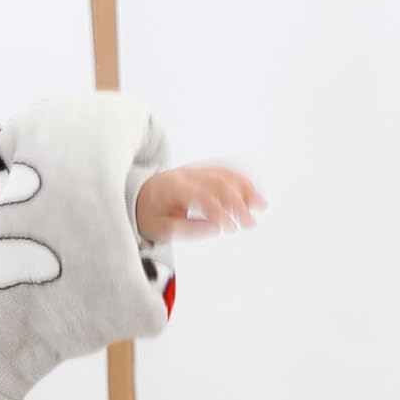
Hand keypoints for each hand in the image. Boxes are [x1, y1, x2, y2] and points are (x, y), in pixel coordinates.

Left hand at [137, 164, 266, 242]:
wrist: (138, 197)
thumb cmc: (148, 215)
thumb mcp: (161, 229)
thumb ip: (188, 230)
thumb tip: (216, 229)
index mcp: (173, 188)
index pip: (202, 197)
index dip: (219, 212)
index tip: (231, 228)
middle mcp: (186, 175)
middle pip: (218, 183)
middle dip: (238, 202)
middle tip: (251, 222)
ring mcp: (195, 170)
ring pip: (225, 174)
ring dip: (245, 189)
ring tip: (261, 205)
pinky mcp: (201, 171)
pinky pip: (224, 170)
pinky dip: (240, 180)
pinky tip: (253, 192)